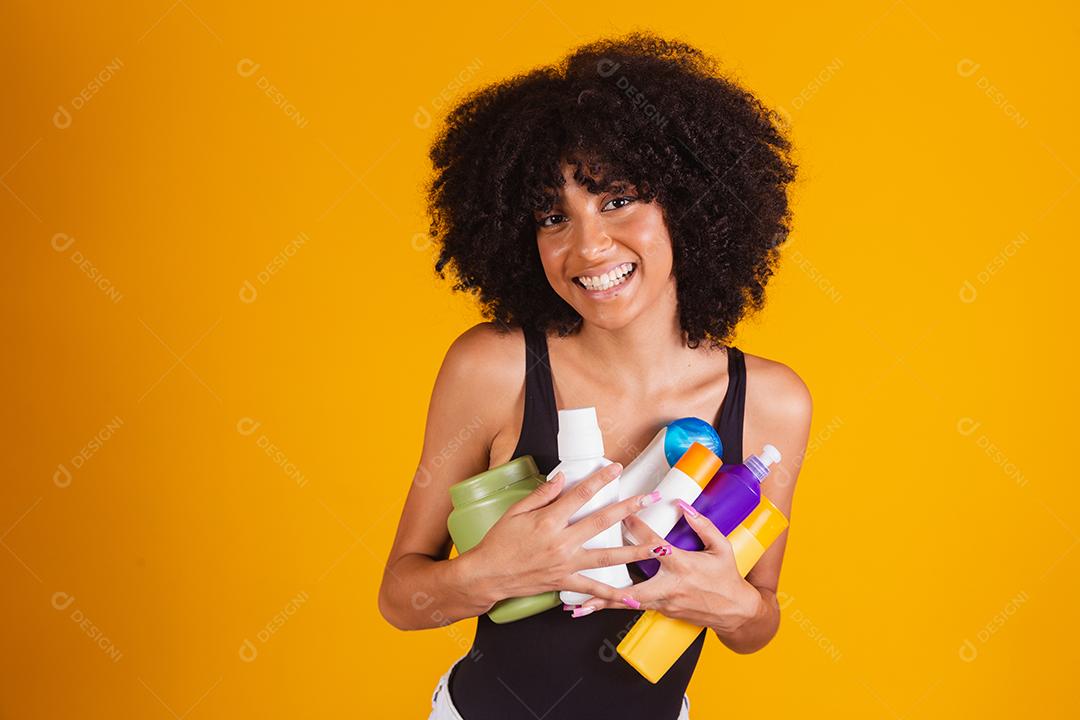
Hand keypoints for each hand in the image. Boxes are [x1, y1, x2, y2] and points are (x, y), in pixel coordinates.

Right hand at [463, 462, 662, 607]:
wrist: (487, 575)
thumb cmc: (498, 542)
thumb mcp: (515, 512)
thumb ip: (541, 495)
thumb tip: (563, 478)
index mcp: (548, 521)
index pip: (580, 495)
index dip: (600, 480)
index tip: (616, 468)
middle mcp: (561, 542)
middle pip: (601, 522)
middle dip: (629, 509)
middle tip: (649, 498)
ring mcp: (566, 564)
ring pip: (607, 556)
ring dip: (635, 551)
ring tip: (658, 547)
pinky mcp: (565, 581)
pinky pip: (594, 588)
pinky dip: (614, 594)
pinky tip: (633, 597)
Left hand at [570, 501, 760, 632]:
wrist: (734, 612)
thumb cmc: (726, 578)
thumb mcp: (722, 547)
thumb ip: (702, 525)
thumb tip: (682, 505)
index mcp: (683, 567)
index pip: (654, 545)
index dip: (638, 528)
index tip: (621, 514)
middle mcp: (669, 587)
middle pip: (633, 586)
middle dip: (608, 582)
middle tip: (583, 575)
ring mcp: (664, 602)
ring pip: (628, 602)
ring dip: (602, 602)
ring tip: (578, 603)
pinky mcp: (661, 610)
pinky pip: (633, 607)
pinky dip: (612, 607)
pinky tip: (592, 608)